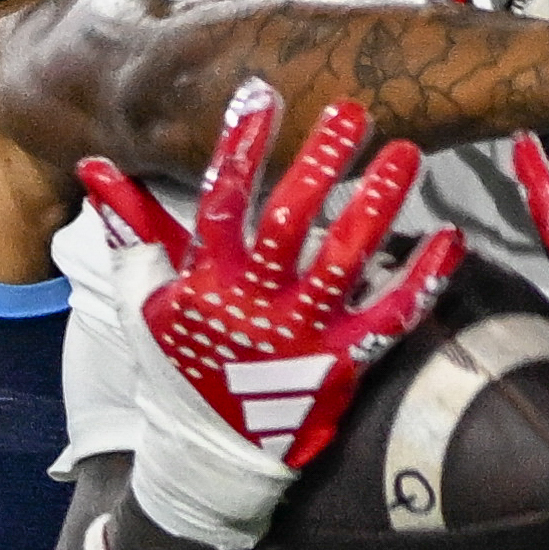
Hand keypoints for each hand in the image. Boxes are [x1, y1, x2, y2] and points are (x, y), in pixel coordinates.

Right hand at [79, 79, 463, 548]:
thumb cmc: (180, 366)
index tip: (263, 93)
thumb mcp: (142, 301)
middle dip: (320, 163)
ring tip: (405, 155)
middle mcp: (253, 305)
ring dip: (376, 206)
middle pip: (289, 223)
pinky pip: (389, 319)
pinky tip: (453, 239)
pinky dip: (422, 280)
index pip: (221, 202)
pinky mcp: (340, 366)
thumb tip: (95, 166)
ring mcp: (300, 336)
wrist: (206, 456)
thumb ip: (132, 230)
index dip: (240, 147)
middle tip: (353, 112)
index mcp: (205, 282)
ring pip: (343, 263)